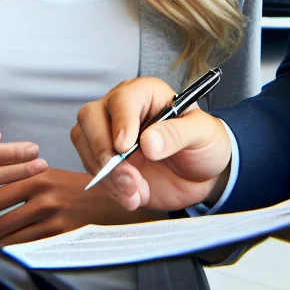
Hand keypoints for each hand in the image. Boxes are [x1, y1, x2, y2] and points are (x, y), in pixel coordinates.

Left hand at [0, 168, 157, 245]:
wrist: (115, 202)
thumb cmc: (81, 189)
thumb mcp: (54, 175)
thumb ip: (26, 179)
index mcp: (38, 177)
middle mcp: (43, 197)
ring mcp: (52, 219)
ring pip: (10, 240)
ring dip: (0, 245)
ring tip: (0, 244)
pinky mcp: (60, 237)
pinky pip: (27, 250)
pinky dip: (18, 252)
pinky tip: (19, 249)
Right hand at [72, 77, 232, 211]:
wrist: (202, 174)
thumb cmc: (204, 143)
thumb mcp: (202, 134)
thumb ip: (178, 134)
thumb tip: (149, 142)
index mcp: (145, 94)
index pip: (122, 99)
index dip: (120, 122)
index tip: (125, 147)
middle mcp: (122, 110)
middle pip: (90, 117)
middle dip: (103, 151)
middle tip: (128, 176)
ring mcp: (111, 136)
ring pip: (85, 144)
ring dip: (107, 174)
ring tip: (136, 190)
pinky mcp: (108, 162)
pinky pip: (93, 171)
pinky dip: (111, 188)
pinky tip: (135, 196)